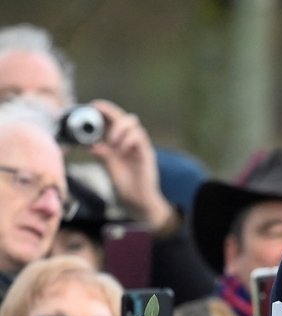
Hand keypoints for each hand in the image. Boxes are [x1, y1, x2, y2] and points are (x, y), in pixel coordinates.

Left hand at [86, 99, 172, 231]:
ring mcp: (139, 146)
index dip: (105, 110)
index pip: (114, 120)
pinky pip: (140, 137)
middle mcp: (131, 140)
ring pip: (133, 123)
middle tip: (98, 110)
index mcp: (121, 141)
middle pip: (124, 117)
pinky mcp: (146, 153)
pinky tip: (120, 149)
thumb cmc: (126, 182)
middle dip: (111, 112)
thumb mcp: (109, 166)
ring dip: (119, 128)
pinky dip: (128, 139)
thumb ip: (103, 153)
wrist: (138, 198)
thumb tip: (90, 144)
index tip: (93, 106)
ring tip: (111, 141)